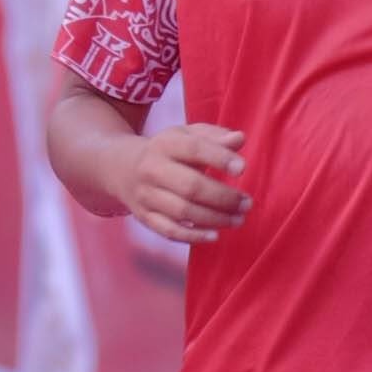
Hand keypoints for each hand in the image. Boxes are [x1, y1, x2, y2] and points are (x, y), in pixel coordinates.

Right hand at [122, 121, 249, 243]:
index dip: (219, 158)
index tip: (242, 168)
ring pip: (183, 212)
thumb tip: (239, 139)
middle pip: (191, 186)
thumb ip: (215, 136)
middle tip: (247, 203)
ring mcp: (146, 195)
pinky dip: (193, 236)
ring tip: (238, 218)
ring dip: (215, 218)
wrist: (124, 167)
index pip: (194, 148)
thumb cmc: (171, 151)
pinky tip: (215, 235)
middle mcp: (151, 169)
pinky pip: (169, 231)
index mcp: (165, 143)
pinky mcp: (144, 216)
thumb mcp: (188, 135)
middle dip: (224, 197)